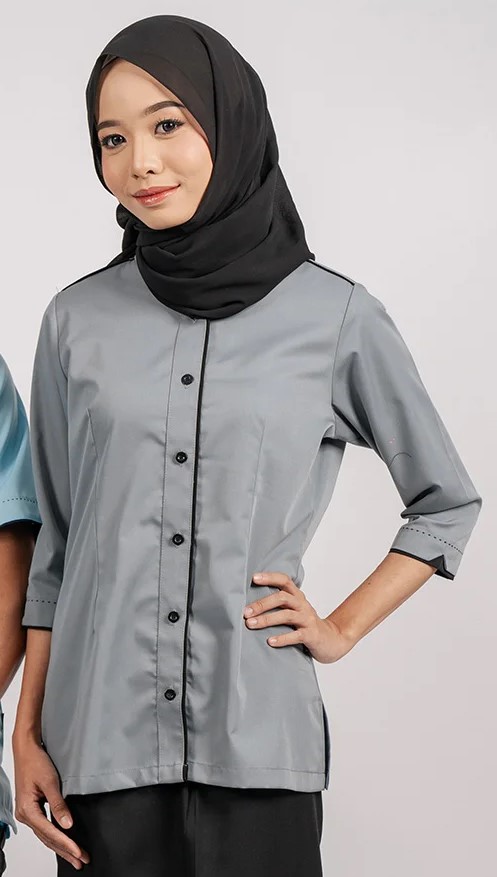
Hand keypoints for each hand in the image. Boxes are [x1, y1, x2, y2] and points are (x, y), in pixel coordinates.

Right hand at [13, 734, 89, 869]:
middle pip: (48, 839)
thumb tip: (68, 824)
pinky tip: (64, 842)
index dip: (66, 843)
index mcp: (28, 810)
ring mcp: (28, 813)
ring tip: (76, 856)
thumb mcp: (50, 782)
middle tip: (81, 861)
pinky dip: (55, 836)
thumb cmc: (36, 762)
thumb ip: (58, 804)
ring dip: (61, 846)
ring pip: (46, 835)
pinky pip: (44, 828)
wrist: (26, 750)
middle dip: (65, 851)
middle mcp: (26, 815)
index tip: (79, 852)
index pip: (50, 832)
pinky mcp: (32, 809)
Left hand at [245, 571, 353, 663]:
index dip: (270, 577)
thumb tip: (250, 604)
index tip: (254, 578)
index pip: (284, 580)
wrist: (332, 640)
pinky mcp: (311, 635)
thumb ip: (278, 605)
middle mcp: (302, 605)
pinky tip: (270, 641)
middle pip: (282, 598)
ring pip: (286, 615)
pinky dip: (282, 638)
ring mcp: (307, 619)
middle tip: (245, 612)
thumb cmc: (306, 624)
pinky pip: (296, 635)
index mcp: (297, 596)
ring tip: (251, 624)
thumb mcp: (294, 610)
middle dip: (262, 604)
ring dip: (267, 619)